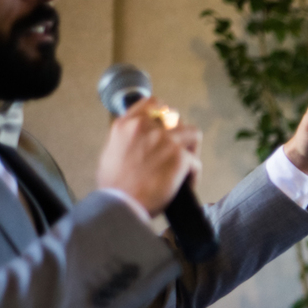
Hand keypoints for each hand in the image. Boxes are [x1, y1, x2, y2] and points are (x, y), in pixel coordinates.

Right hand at [96, 96, 201, 216]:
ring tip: (187, 165)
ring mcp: (165, 140)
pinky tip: (186, 185)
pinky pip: (196, 163)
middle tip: (179, 150)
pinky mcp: (179, 156)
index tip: (168, 126)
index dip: (164, 113)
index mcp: (126, 125)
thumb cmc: (114, 187)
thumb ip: (127, 140)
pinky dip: (193, 175)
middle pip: (176, 118)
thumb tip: (138, 142)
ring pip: (193, 134)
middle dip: (180, 133)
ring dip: (193, 149)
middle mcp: (146, 127)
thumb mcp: (110, 153)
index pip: (152, 103)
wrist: (120, 204)